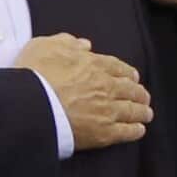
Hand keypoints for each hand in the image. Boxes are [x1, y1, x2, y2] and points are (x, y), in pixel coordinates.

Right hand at [13, 33, 152, 150]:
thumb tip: (84, 45)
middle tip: (143, 96)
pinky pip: (125, 132)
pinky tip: (139, 130)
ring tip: (146, 113)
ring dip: (141, 111)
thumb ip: (66, 42)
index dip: (127, 73)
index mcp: (93, 64)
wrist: (29, 106)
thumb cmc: (33, 75)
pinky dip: (135, 130)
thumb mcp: (44, 46)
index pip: (118, 67)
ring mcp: (106, 110)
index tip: (133, 77)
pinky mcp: (103, 133)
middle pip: (130, 89)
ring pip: (132, 110)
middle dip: (139, 92)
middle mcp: (105, 86)